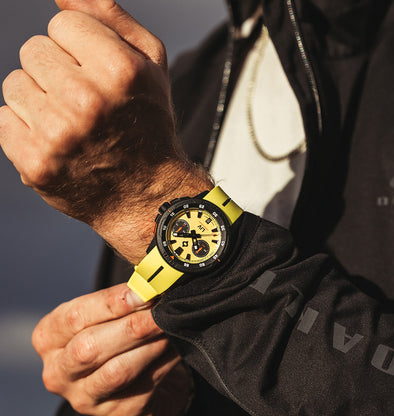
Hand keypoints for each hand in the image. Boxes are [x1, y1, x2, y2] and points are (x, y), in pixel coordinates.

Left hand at [0, 0, 211, 262]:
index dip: (81, 49)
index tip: (100, 77)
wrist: (147, 192)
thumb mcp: (151, 66)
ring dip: (40, 100)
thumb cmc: (149, 126)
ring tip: (73, 125)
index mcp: (118, 70)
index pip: (61, 24)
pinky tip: (58, 143)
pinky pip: (3, 120)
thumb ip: (110, 17)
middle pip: (33, 50)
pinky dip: (26, 129)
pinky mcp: (35, 163)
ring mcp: (57, 135)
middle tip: (88, 105)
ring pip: (15, 84)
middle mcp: (86, 101)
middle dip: (58, 72)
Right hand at [32, 283, 191, 415]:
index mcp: (49, 338)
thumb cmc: (114, 333)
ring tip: (170, 324)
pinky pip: (143, 385)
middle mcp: (58, 372)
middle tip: (160, 309)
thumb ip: (120, 301)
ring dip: (150, 344)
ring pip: (117, 371)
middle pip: (90, 347)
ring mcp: (83, 397)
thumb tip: (150, 285)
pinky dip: (164, 361)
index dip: (112, 303)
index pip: (75, 317)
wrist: (129, 377)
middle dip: (132, 326)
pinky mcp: (114, 413)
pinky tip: (175, 343)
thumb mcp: (105, 314)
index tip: (143, 291)